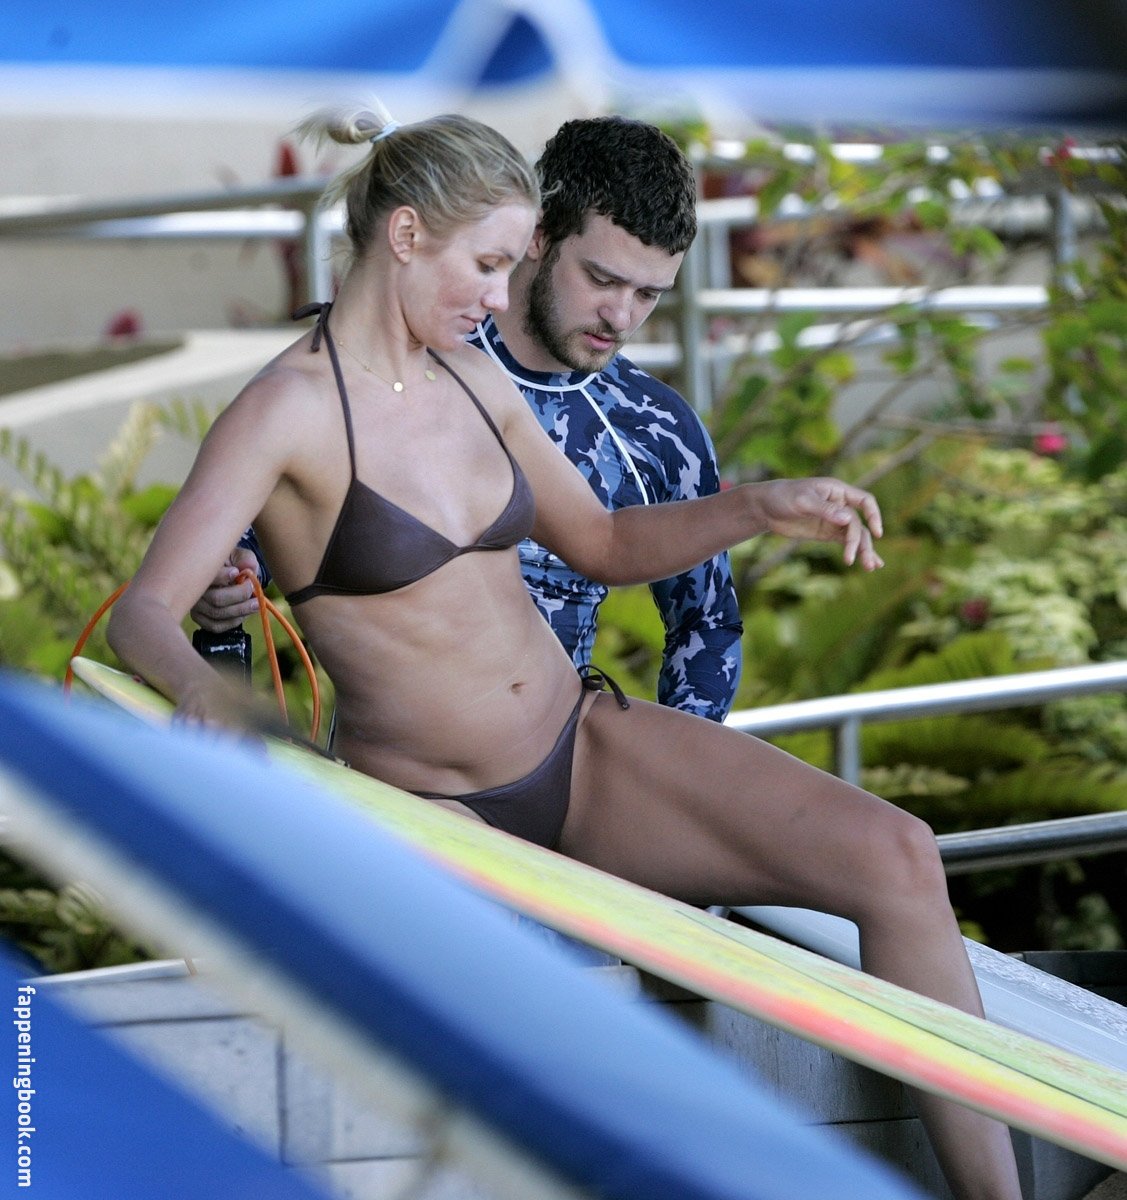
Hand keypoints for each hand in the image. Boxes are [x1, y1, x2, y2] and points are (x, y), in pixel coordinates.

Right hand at [190, 547, 260, 631]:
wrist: (228, 576)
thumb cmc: (232, 564)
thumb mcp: (239, 555)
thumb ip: (245, 559)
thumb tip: (249, 566)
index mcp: (199, 570)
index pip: (207, 576)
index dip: (223, 576)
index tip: (237, 573)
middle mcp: (193, 590)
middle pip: (216, 598)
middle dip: (240, 595)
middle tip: (252, 588)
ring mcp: (195, 606)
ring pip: (218, 613)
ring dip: (241, 609)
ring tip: (255, 603)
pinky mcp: (200, 619)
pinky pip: (216, 626)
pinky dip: (234, 621)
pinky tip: (244, 613)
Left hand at [754, 478, 883, 569]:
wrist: (765, 507)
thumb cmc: (783, 496)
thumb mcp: (802, 501)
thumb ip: (824, 509)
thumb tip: (847, 519)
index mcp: (837, 491)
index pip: (865, 501)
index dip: (873, 516)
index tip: (876, 533)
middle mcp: (840, 505)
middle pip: (859, 525)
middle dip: (863, 543)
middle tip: (864, 562)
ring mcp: (834, 520)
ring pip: (855, 535)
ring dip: (863, 550)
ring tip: (869, 568)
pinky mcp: (826, 532)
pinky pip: (845, 542)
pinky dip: (855, 551)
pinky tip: (864, 563)